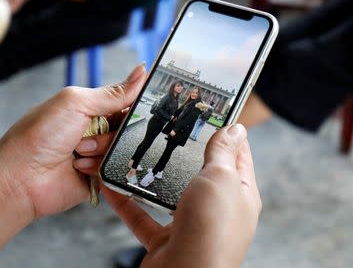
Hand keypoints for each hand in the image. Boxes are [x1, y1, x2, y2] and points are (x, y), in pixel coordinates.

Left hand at [0, 64, 145, 219]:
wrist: (19, 178)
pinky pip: (117, 172)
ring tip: (78, 152)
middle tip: (90, 133)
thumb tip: (142, 71)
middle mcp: (95, 130)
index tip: (140, 107)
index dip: (134, 104)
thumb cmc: (38, 135)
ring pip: (123, 150)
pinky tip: (79, 167)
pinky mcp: (98, 178)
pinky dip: (101, 168)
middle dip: (114, 130)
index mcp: (89, 107)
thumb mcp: (76, 103)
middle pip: (128, 127)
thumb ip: (113, 92)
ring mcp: (97, 154)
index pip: (125, 102)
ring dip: (103, 150)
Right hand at [95, 125, 260, 267]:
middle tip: (165, 127)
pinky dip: (127, 201)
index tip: (210, 109)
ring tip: (136, 151)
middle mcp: (217, 210)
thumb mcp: (221, 178)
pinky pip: (143, 216)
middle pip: (199, 173)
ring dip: (151, 175)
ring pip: (168, 193)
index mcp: (240, 193)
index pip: (236, 154)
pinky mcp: (165, 242)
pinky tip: (112, 185)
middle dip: (182, 151)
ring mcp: (191, 226)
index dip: (225, 130)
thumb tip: (236, 128)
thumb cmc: (211, 231)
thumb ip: (223, 152)